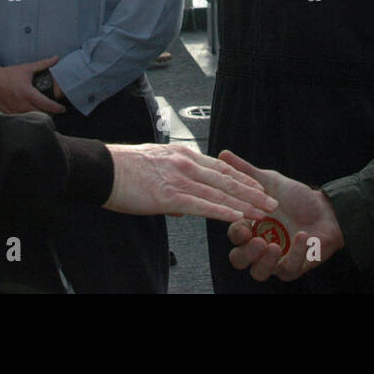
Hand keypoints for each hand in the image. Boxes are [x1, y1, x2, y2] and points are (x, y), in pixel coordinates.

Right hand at [0, 56, 63, 114]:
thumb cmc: (8, 74)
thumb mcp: (26, 68)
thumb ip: (43, 64)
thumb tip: (56, 58)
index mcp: (28, 93)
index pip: (47, 104)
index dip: (57, 108)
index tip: (62, 109)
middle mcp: (21, 104)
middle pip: (40, 115)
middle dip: (50, 114)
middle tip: (54, 112)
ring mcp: (14, 111)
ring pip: (30, 119)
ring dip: (38, 117)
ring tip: (44, 113)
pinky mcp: (7, 114)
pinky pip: (20, 120)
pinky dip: (27, 118)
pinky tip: (30, 115)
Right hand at [104, 143, 276, 221]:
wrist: (102, 169)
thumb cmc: (122, 168)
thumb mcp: (154, 165)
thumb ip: (172, 182)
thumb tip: (182, 206)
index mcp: (182, 155)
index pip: (220, 167)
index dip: (241, 178)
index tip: (257, 187)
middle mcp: (186, 164)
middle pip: (227, 179)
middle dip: (252, 192)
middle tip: (271, 202)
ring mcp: (180, 179)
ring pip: (220, 193)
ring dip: (245, 204)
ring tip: (263, 213)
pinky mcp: (170, 196)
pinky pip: (203, 206)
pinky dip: (223, 212)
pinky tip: (238, 218)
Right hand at [220, 150, 344, 281]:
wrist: (326, 209)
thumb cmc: (296, 197)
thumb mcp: (270, 181)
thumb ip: (246, 172)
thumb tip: (223, 153)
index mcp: (250, 227)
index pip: (234, 236)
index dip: (236, 232)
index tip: (244, 225)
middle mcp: (259, 246)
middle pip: (240, 260)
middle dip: (246, 253)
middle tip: (258, 241)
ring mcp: (275, 260)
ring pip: (259, 273)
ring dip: (264, 262)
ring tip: (274, 247)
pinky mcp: (294, 267)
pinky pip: (289, 269)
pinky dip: (296, 254)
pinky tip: (303, 237)